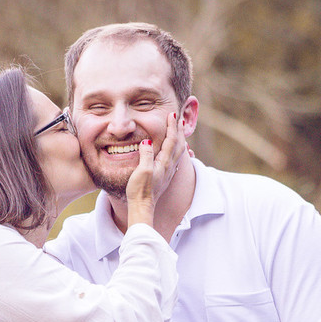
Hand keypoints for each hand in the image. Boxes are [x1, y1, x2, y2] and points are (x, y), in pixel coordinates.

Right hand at [125, 111, 185, 225]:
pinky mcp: (165, 177)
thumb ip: (146, 154)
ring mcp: (168, 172)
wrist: (142, 207)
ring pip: (178, 152)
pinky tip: (176, 152)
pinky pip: (175, 160)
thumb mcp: (142, 170)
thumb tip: (147, 140)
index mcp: (164, 162)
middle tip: (180, 118)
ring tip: (179, 131)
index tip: (172, 114)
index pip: (171, 139)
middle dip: (179, 130)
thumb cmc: (140, 190)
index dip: (172, 126)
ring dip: (180, 139)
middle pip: (178, 144)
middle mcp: (169, 166)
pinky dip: (177, 150)